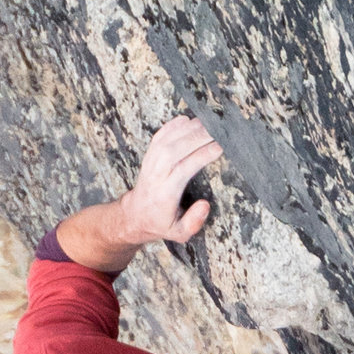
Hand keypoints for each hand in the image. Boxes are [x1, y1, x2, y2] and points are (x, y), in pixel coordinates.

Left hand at [115, 115, 223, 247]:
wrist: (135, 216)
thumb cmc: (161, 223)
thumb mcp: (179, 233)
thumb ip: (193, 222)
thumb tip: (205, 205)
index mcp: (165, 194)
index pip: (183, 169)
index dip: (201, 156)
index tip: (219, 148)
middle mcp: (156, 176)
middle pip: (174, 151)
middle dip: (196, 137)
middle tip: (218, 130)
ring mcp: (150, 164)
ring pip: (166, 141)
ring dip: (186, 129)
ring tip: (207, 123)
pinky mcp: (149, 157)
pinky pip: (158, 137)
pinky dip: (172, 126)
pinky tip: (186, 119)